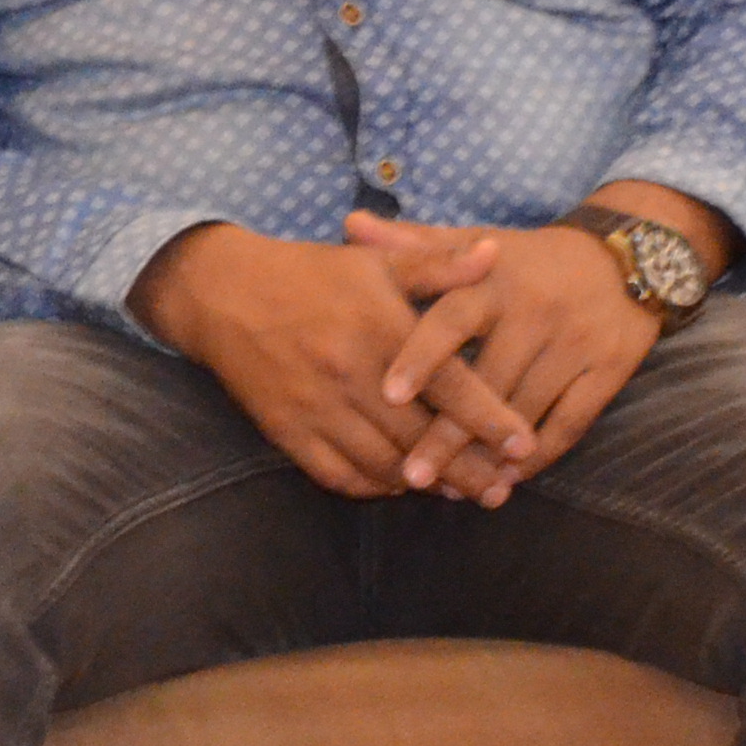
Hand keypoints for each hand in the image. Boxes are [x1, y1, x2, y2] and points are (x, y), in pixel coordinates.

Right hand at [132, 223, 540, 499]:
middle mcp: (350, 375)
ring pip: (383, 464)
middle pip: (422, 437)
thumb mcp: (374, 262)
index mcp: (379, 330)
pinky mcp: (287, 431)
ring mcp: (316, 408)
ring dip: (425, 483)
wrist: (221, 293)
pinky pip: (338, 474)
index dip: (490, 420)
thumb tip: (495, 254)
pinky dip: (374, 486)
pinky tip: (399, 485)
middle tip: (503, 487)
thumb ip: (438, 265)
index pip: (448, 387)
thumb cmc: (307, 273)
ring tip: (461, 492)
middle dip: (467, 468)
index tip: (524, 445)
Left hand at [349, 216, 661, 492]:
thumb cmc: (530, 259)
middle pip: (486, 381)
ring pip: (525, 410)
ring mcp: (574, 343)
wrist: (626, 256)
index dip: (419, 357)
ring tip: (453, 490)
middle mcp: (533, 311)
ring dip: (489, 454)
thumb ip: (414, 245)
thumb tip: (350, 225)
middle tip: (412, 474)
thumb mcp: (476, 242)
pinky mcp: (610, 370)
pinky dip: (539, 456)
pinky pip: (570, 423)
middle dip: (448, 432)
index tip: (389, 395)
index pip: (451, 319)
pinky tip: (508, 478)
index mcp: (492, 280)